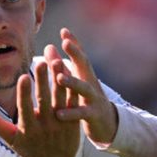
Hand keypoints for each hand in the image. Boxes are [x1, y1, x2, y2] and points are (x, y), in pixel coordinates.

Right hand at [0, 60, 80, 156]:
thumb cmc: (30, 152)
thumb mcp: (13, 141)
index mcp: (29, 128)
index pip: (25, 108)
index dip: (24, 93)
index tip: (23, 77)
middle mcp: (46, 125)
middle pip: (44, 100)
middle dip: (43, 81)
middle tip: (42, 62)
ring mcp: (61, 123)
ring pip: (61, 98)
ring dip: (60, 79)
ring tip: (57, 61)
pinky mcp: (74, 122)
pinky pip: (74, 102)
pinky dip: (72, 88)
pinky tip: (71, 73)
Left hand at [48, 28, 117, 145]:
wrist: (108, 125)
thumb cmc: (87, 100)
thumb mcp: (76, 82)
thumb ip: (61, 66)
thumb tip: (48, 46)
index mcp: (85, 75)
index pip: (80, 56)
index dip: (73, 43)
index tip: (64, 31)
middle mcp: (91, 83)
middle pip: (85, 66)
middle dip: (76, 53)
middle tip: (65, 43)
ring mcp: (94, 99)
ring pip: (84, 88)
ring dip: (72, 82)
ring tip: (59, 77)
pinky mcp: (93, 116)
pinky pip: (82, 114)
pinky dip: (71, 113)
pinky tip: (58, 113)